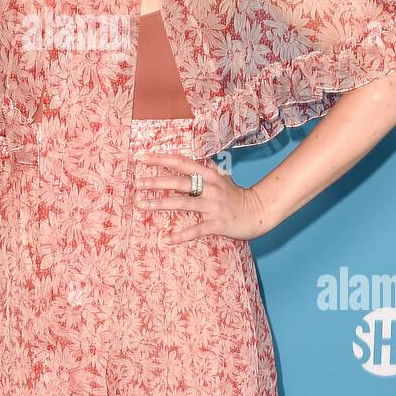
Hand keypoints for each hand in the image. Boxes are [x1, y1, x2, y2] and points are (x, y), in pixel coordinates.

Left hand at [134, 151, 271, 243]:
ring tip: (141, 204)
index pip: (181, 162)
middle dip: (156, 181)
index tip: (141, 157)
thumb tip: (182, 161)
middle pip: (179, 182)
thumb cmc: (234, 195)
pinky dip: (180, 236)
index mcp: (209, 174)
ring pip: (183, 203)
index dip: (161, 158)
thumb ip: (202, 170)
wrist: (258, 212)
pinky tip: (165, 239)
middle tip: (137, 183)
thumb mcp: (220, 177)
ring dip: (160, 203)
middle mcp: (210, 187)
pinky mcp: (217, 224)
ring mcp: (213, 206)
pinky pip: (196, 230)